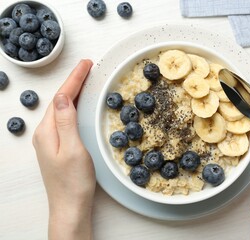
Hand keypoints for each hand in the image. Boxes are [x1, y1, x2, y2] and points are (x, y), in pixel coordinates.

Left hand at [33, 60, 94, 239]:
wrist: (69, 206)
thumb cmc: (73, 181)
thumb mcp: (73, 149)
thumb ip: (66, 121)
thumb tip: (62, 97)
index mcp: (47, 131)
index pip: (61, 97)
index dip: (74, 79)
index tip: (86, 64)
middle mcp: (45, 133)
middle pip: (59, 100)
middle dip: (73, 82)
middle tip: (87, 67)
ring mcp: (49, 140)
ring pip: (61, 109)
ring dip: (72, 93)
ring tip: (84, 80)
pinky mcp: (56, 146)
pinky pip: (63, 119)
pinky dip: (72, 106)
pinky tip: (77, 105)